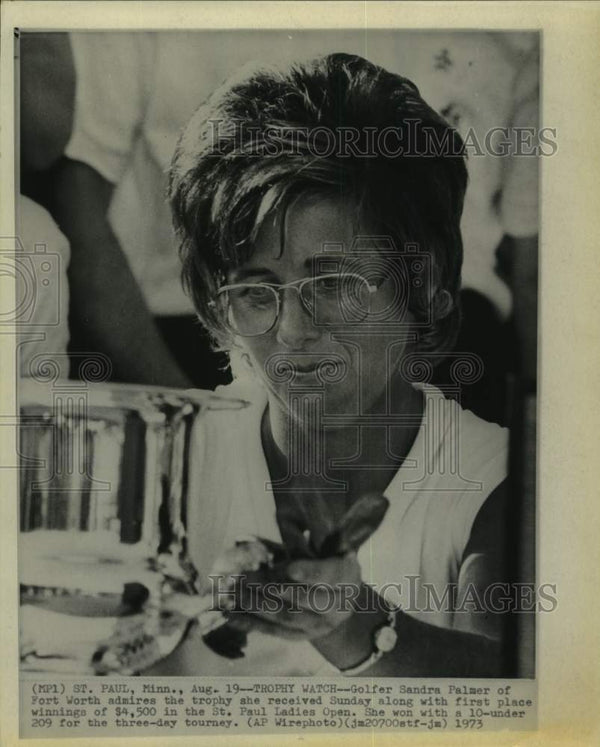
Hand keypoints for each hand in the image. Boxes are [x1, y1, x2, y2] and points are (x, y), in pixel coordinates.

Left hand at [226, 551, 362, 641]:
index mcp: (347, 576)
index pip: (331, 575)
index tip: (288, 568)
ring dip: (257, 605)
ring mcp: (321, 625)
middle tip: (245, 577)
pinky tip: (231, 615)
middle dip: (273, 588)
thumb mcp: (324, 548)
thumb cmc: (326, 560)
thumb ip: (301, 543)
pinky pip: (275, 632)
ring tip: (234, 592)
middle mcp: (338, 605)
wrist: (341, 597)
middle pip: (305, 600)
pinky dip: (252, 623)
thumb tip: (262, 534)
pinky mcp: (303, 636)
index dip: (311, 572)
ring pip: (287, 618)